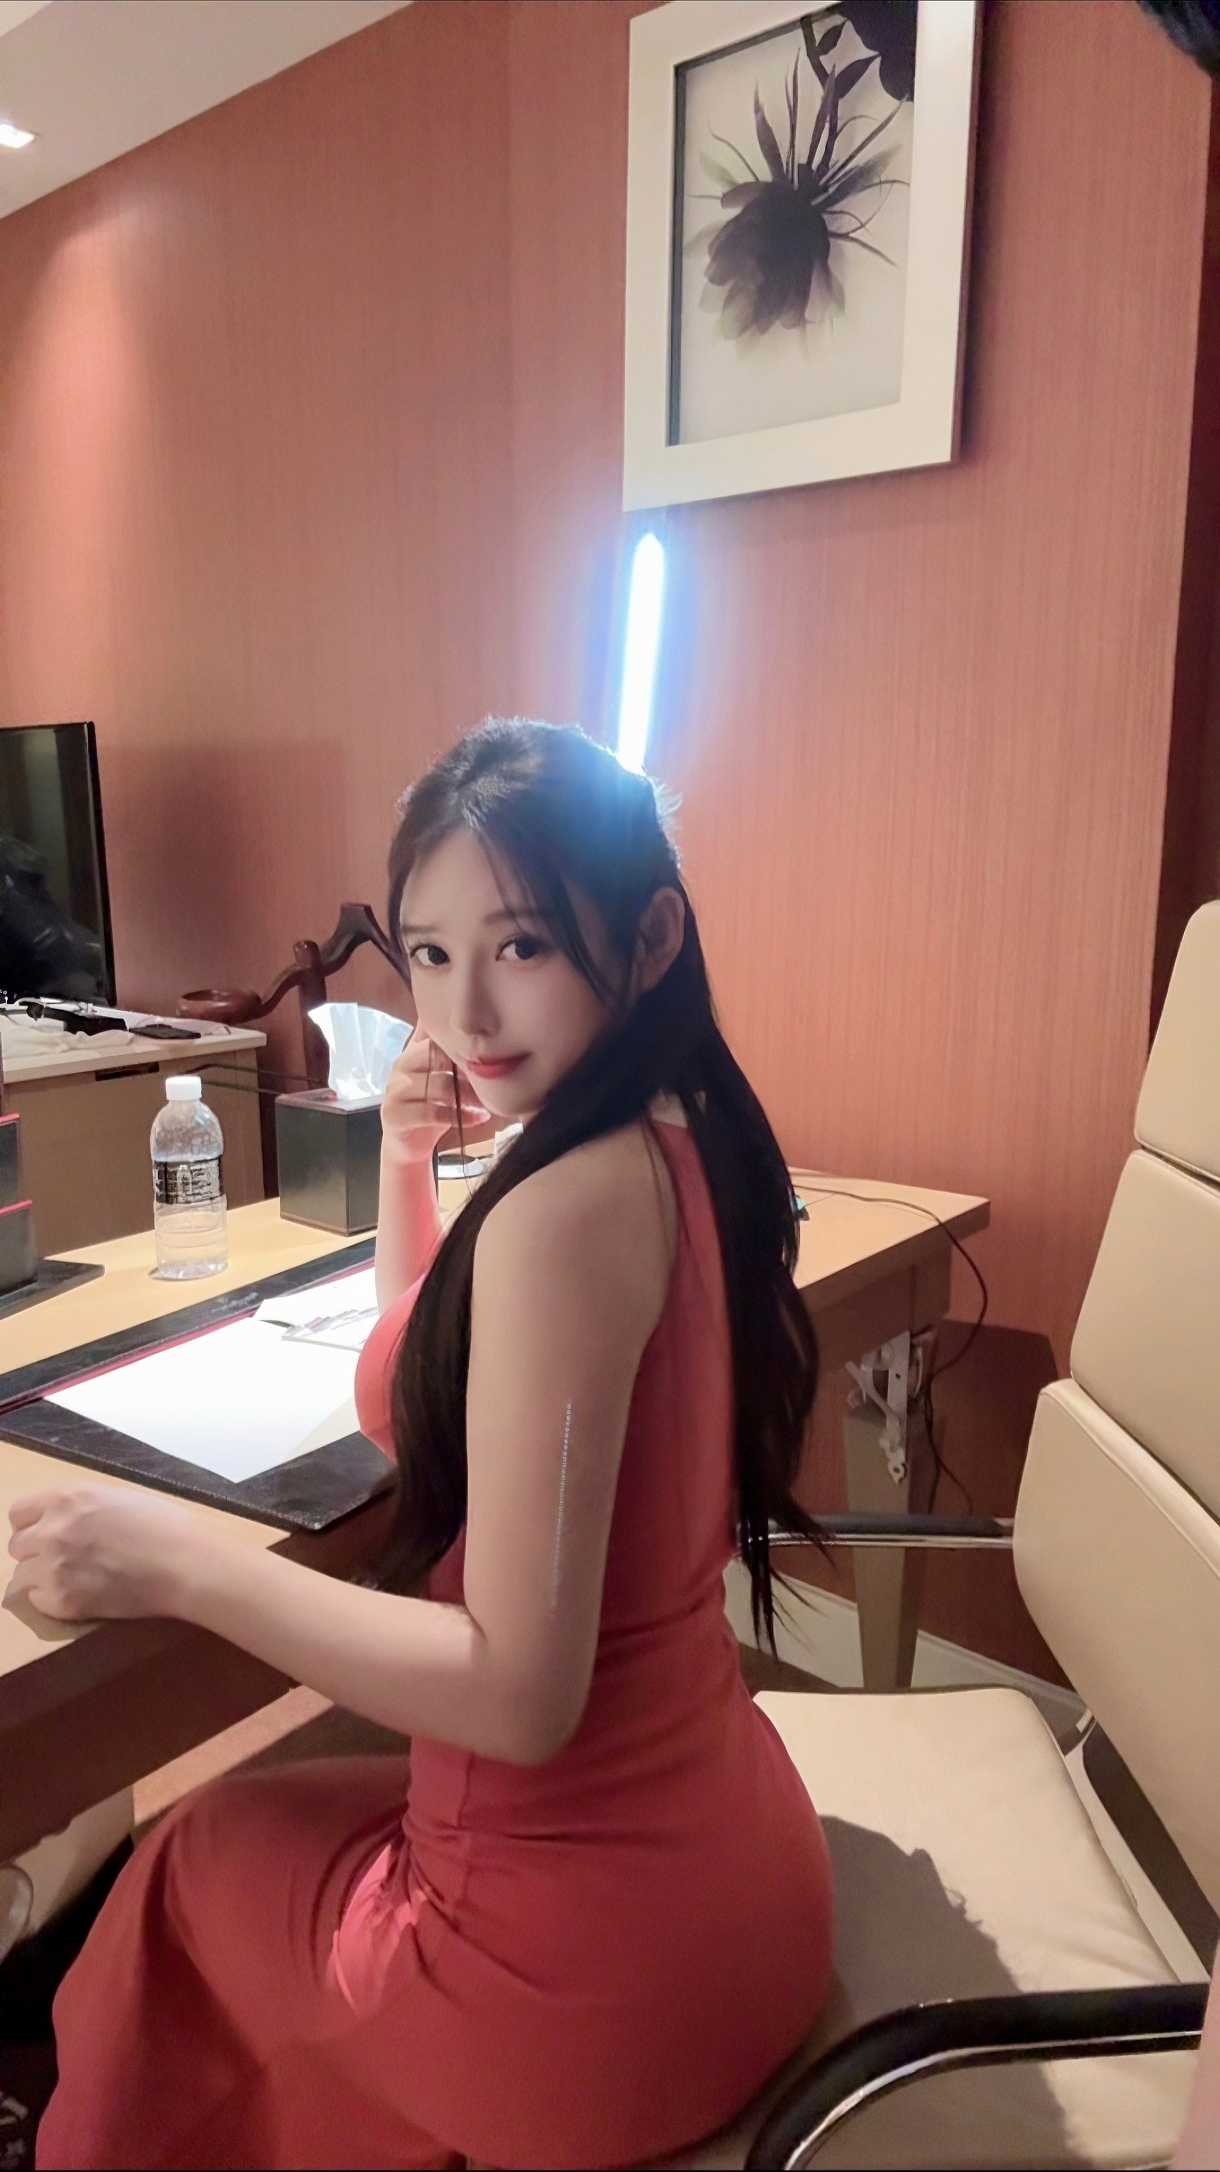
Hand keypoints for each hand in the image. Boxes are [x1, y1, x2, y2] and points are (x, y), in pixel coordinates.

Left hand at [6, 1483, 200, 1622]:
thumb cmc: (164, 1527)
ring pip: (24, 1575)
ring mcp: (55, 1567)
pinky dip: (54, 1599)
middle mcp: (53, 1530)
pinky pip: (38, 1600)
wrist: (184, 1565)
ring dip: (44, 1576)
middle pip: (17, 1546)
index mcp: (68, 1498)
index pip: (18, 1512)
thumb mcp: (117, 1497)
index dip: (31, 1524)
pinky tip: (81, 1592)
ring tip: (76, 1578)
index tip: (43, 1533)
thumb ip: (80, 1506)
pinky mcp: (63, 1601)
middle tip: (64, 1558)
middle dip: (36, 1551)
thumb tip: (60, 1518)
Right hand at [381, 1031, 489, 1166]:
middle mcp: (401, 1066)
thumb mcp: (445, 1078)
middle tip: (492, 1081)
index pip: (440, 1036)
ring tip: (487, 1103)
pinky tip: (479, 1118)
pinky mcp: (395, 1115)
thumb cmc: (432, 1106)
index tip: (491, 1057)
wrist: (408, 1144)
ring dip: (470, 1095)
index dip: (465, 1046)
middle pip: (438, 1056)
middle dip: (469, 1069)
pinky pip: (432, 1113)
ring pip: (439, 1086)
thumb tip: (487, 1037)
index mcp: (414, 1051)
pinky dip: (461, 1116)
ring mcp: (395, 1090)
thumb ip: (456, 1059)